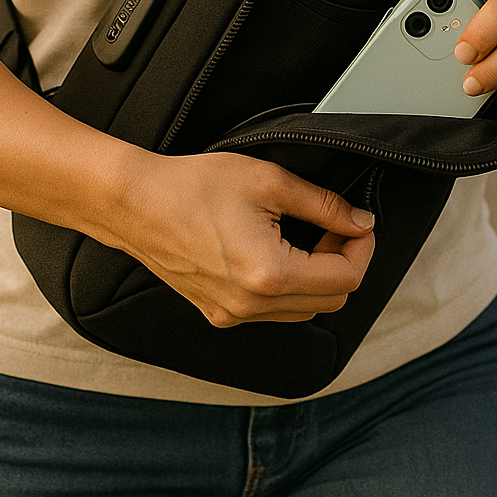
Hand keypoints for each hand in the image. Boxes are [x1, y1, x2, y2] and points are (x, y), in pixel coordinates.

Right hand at [113, 150, 374, 327]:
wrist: (135, 203)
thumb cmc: (193, 186)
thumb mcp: (269, 181)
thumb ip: (323, 204)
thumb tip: (360, 221)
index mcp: (270, 276)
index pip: (345, 279)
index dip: (362, 247)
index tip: (358, 221)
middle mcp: (252, 306)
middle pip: (331, 301)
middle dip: (342, 261)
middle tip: (332, 224)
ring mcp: (233, 314)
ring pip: (304, 311)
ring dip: (318, 277)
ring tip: (304, 234)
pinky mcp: (218, 312)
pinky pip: (273, 312)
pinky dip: (289, 287)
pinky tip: (278, 251)